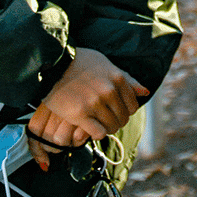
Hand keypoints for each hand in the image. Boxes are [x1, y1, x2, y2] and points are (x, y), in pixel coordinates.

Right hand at [26, 48, 146, 168]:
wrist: (51, 65)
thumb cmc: (79, 62)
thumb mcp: (106, 64)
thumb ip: (126, 78)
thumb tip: (145, 92)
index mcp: (118, 79)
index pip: (133, 105)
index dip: (125, 111)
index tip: (115, 111)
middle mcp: (109, 91)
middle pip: (123, 118)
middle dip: (116, 121)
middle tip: (105, 120)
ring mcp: (95, 103)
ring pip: (112, 127)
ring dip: (106, 129)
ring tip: (97, 124)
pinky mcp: (80, 114)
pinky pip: (98, 133)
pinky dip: (96, 134)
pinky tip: (88, 128)